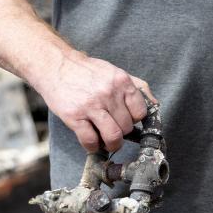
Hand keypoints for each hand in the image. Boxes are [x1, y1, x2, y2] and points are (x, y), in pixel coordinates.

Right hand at [34, 51, 156, 152]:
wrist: (57, 66)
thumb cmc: (88, 72)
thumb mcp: (115, 72)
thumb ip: (137, 86)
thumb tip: (156, 104)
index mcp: (122, 81)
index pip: (140, 112)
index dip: (135, 120)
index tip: (127, 121)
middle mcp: (109, 93)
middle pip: (127, 126)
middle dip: (122, 133)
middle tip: (115, 132)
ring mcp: (91, 105)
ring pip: (113, 136)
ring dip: (112, 145)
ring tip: (107, 143)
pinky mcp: (74, 116)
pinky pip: (90, 140)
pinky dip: (93, 147)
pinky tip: (92, 143)